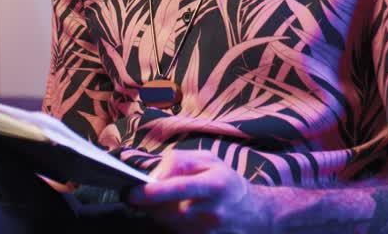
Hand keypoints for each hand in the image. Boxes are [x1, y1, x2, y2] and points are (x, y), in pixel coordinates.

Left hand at [128, 149, 269, 233]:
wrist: (256, 213)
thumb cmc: (226, 181)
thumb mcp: (208, 160)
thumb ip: (179, 161)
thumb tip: (154, 176)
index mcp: (215, 184)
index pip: (179, 188)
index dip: (153, 192)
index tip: (131, 193)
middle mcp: (213, 211)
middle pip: (169, 212)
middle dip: (151, 205)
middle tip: (144, 196)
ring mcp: (210, 232)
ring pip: (170, 226)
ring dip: (160, 215)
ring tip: (170, 204)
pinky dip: (171, 226)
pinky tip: (179, 217)